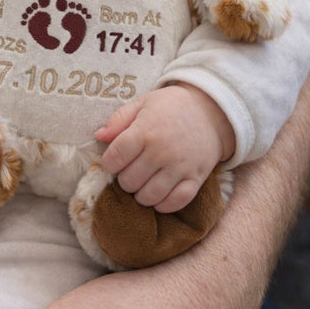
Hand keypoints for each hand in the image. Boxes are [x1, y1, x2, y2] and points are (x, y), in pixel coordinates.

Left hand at [96, 83, 234, 212]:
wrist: (210, 111)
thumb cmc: (171, 107)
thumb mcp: (143, 104)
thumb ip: (118, 120)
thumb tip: (98, 136)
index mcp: (145, 131)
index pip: (115, 158)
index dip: (109, 163)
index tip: (114, 160)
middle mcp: (161, 152)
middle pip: (129, 181)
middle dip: (124, 179)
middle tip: (131, 170)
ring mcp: (180, 167)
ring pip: (149, 196)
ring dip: (140, 194)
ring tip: (143, 183)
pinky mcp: (196, 179)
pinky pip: (175, 203)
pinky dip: (163, 204)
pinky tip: (158, 194)